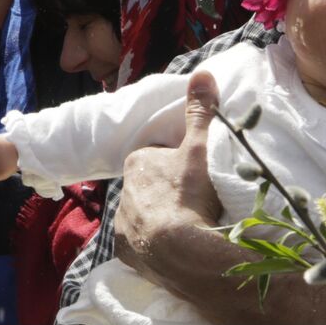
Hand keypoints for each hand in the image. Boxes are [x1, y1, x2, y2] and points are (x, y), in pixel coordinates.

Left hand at [115, 71, 223, 287]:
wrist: (185, 252)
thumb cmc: (190, 193)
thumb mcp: (200, 147)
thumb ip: (201, 112)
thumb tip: (203, 72)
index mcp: (137, 163)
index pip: (156, 158)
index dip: (176, 165)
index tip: (195, 176)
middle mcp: (122, 192)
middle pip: (148, 188)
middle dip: (166, 193)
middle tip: (196, 203)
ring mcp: (122, 224)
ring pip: (143, 216)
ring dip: (160, 220)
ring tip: (189, 228)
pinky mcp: (126, 252)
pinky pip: (140, 245)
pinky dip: (153, 246)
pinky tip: (174, 249)